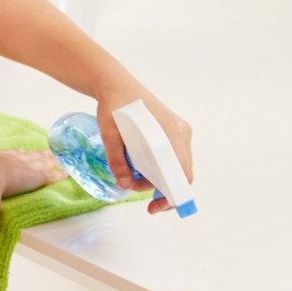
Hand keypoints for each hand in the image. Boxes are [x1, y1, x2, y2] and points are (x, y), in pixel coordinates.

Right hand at [0, 148, 65, 198]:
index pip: (8, 155)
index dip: (16, 154)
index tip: (24, 152)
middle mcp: (9, 160)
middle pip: (27, 157)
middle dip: (37, 156)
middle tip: (48, 154)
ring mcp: (22, 168)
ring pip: (41, 164)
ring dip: (51, 163)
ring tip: (61, 162)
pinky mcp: (33, 178)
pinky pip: (50, 177)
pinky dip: (59, 175)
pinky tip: (68, 174)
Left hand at [93, 84, 194, 215]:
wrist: (114, 84)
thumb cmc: (113, 105)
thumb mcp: (109, 134)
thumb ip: (117, 160)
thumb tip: (125, 184)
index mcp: (171, 133)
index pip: (182, 174)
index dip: (173, 195)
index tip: (156, 207)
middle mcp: (181, 133)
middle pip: (181, 173)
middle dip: (162, 190)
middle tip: (142, 199)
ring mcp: (178, 131)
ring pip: (176, 166)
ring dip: (159, 179)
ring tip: (133, 179)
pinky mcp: (172, 131)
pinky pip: (172, 156)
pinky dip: (159, 168)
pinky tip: (141, 170)